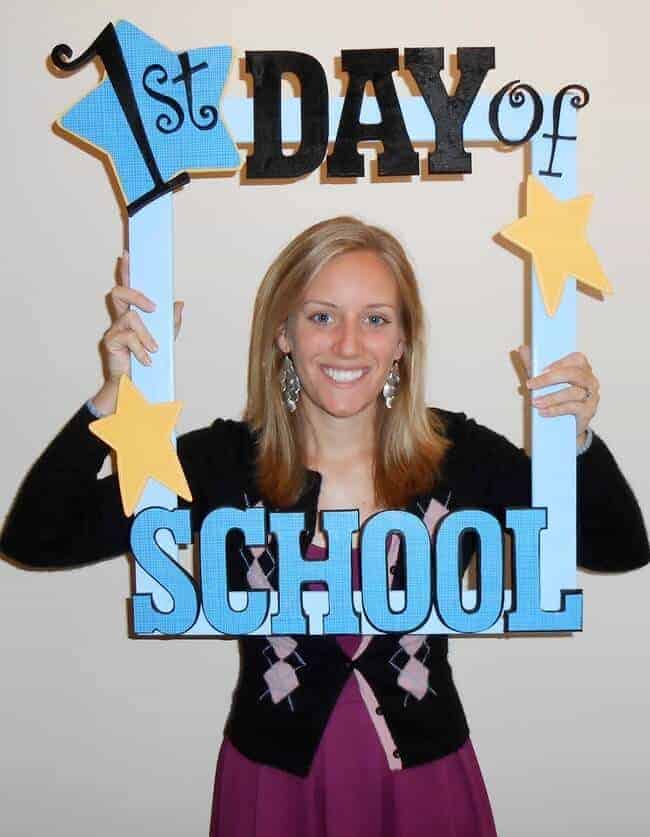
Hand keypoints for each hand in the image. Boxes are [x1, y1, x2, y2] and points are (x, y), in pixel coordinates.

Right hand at [91, 252, 183, 413]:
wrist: (136, 385)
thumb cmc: (148, 360)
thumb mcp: (166, 339)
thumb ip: (171, 321)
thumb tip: (179, 303)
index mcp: (133, 314)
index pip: (128, 287)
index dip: (126, 271)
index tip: (127, 254)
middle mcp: (120, 318)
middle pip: (120, 293)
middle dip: (137, 295)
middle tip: (154, 308)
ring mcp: (114, 329)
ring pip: (130, 318)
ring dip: (146, 335)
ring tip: (155, 350)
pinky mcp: (110, 342)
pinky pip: (128, 338)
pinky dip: (141, 349)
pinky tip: (147, 360)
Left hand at [517, 345, 598, 444]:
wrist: (567, 425)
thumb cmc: (556, 398)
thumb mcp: (543, 381)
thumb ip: (534, 366)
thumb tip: (522, 348)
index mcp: (581, 368)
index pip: (576, 358)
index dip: (560, 362)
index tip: (541, 369)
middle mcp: (590, 380)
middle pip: (574, 374)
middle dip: (549, 379)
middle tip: (531, 385)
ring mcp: (592, 396)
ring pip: (573, 392)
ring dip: (551, 397)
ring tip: (535, 402)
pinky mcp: (589, 411)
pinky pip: (573, 408)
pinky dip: (556, 409)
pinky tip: (543, 412)